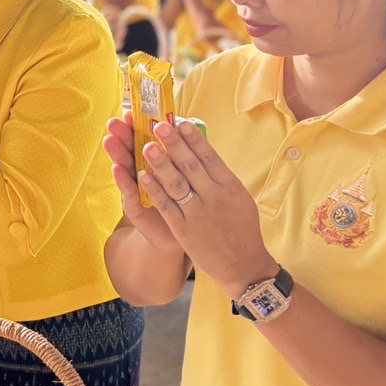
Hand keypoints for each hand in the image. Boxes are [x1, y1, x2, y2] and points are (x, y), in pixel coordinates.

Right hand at [102, 113, 182, 253]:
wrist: (184, 236)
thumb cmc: (187, 202)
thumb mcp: (187, 175)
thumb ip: (181, 152)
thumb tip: (184, 121)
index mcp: (156, 163)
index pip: (145, 141)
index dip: (137, 127)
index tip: (131, 111)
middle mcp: (142, 174)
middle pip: (131, 151)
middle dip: (122, 136)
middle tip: (113, 122)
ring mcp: (137, 191)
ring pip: (127, 169)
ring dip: (118, 154)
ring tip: (110, 140)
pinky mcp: (136, 209)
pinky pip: (130, 193)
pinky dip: (123, 181)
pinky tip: (117, 168)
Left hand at [132, 119, 276, 297]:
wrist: (243, 264)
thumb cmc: (242, 228)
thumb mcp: (240, 197)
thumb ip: (221, 177)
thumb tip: (203, 151)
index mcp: (230, 186)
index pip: (210, 157)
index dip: (194, 139)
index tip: (181, 121)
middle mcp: (215, 197)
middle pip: (191, 166)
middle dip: (174, 144)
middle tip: (159, 125)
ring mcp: (198, 213)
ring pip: (176, 184)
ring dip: (160, 164)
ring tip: (146, 146)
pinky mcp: (184, 229)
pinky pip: (166, 205)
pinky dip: (154, 189)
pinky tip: (142, 175)